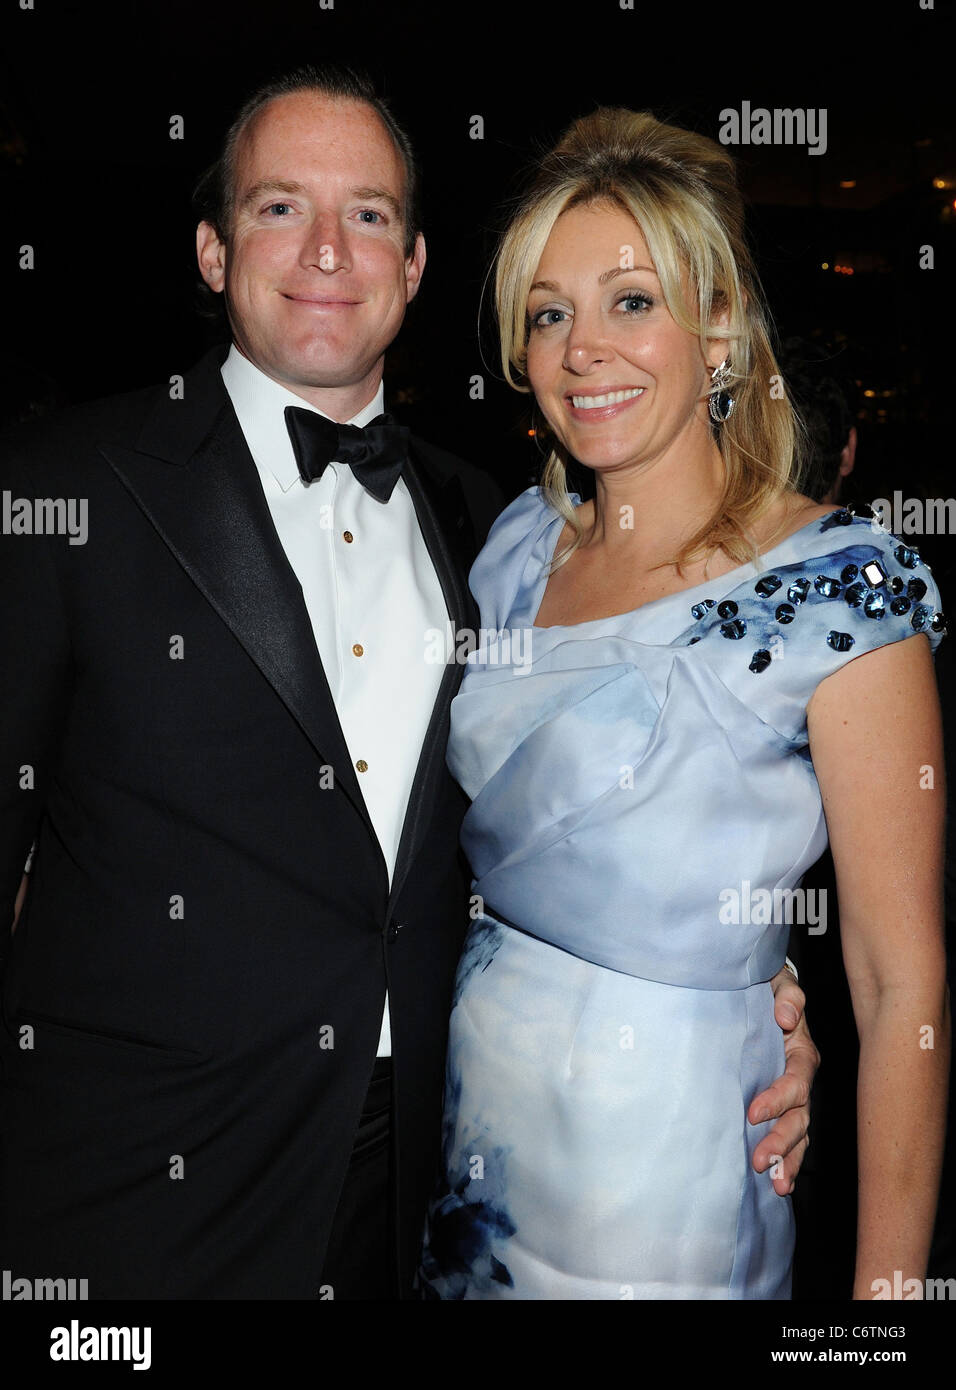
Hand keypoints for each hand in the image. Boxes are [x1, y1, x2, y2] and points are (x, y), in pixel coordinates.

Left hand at [749, 966, 819, 1195]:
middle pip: (800, 1116)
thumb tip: (787, 1016)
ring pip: (798, 1134)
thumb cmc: (769, 990)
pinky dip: (787, 1163)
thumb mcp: (778, 984)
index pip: (795, 1081)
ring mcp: (793, 1098)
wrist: (762, 995)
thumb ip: (787, 996)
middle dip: (782, 1141)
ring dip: (788, 1160)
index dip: (777, 1098)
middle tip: (760, 1161)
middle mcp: (801, 1080)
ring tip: (777, 1185)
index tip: (752, 1113)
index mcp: (802, 1053)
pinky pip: (790, 1140)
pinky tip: (779, 1185)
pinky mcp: (781, 1109)